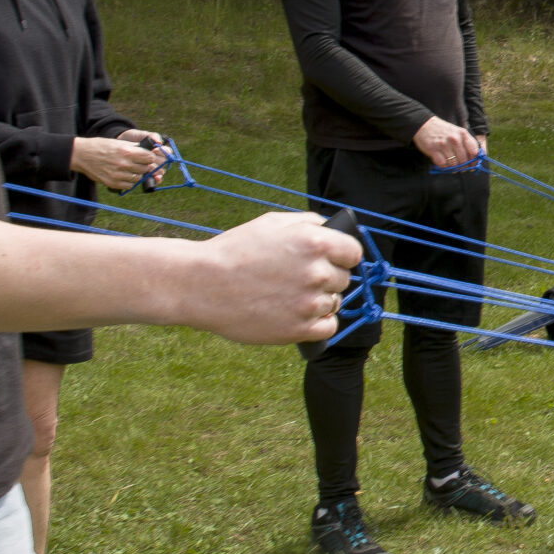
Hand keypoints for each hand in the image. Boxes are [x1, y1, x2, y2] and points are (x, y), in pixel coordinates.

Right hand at [72, 136, 165, 190]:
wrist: (82, 155)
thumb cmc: (100, 146)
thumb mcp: (118, 142)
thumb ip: (134, 148)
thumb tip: (149, 151)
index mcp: (126, 152)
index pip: (149, 158)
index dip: (149, 157)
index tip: (147, 157)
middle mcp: (123, 164)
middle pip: (145, 168)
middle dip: (144, 166)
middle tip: (139, 163)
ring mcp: (118, 175)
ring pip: (138, 178)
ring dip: (137, 174)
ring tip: (130, 169)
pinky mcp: (112, 183)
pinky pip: (129, 185)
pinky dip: (129, 181)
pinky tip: (124, 175)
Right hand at [180, 212, 361, 344]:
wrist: (200, 285)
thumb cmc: (234, 251)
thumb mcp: (272, 223)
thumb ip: (309, 223)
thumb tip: (333, 229)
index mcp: (315, 242)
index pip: (354, 253)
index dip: (343, 256)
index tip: (335, 260)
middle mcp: (317, 273)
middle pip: (344, 278)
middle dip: (327, 277)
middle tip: (300, 278)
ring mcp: (309, 303)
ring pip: (334, 302)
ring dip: (319, 300)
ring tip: (290, 296)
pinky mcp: (299, 330)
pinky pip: (329, 327)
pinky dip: (318, 323)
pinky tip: (299, 315)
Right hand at [412, 117, 481, 167]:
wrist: (424, 124)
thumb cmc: (443, 130)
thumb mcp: (457, 132)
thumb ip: (467, 143)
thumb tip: (476, 159)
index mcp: (463, 134)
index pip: (474, 152)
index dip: (474, 161)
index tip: (472, 165)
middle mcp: (454, 139)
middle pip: (464, 160)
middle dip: (463, 166)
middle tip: (460, 168)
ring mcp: (443, 144)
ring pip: (454, 164)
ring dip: (453, 167)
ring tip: (451, 165)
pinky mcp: (433, 150)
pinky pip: (442, 164)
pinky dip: (443, 166)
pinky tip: (443, 162)